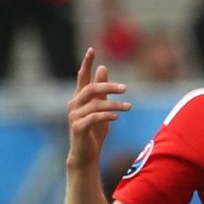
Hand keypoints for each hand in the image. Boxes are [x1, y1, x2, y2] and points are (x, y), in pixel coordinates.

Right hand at [67, 48, 130, 170]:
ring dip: (114, 105)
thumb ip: (101, 89)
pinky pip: (93, 118)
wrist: (86, 154)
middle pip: (90, 89)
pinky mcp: (78, 128)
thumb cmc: (94, 130)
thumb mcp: (101, 107)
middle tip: (125, 88)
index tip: (92, 50)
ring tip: (129, 107)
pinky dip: (106, 116)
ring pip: (95, 104)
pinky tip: (117, 117)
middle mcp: (74, 104)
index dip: (86, 63)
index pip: (82, 76)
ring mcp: (74, 116)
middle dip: (108, 86)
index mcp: (79, 98)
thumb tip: (102, 68)